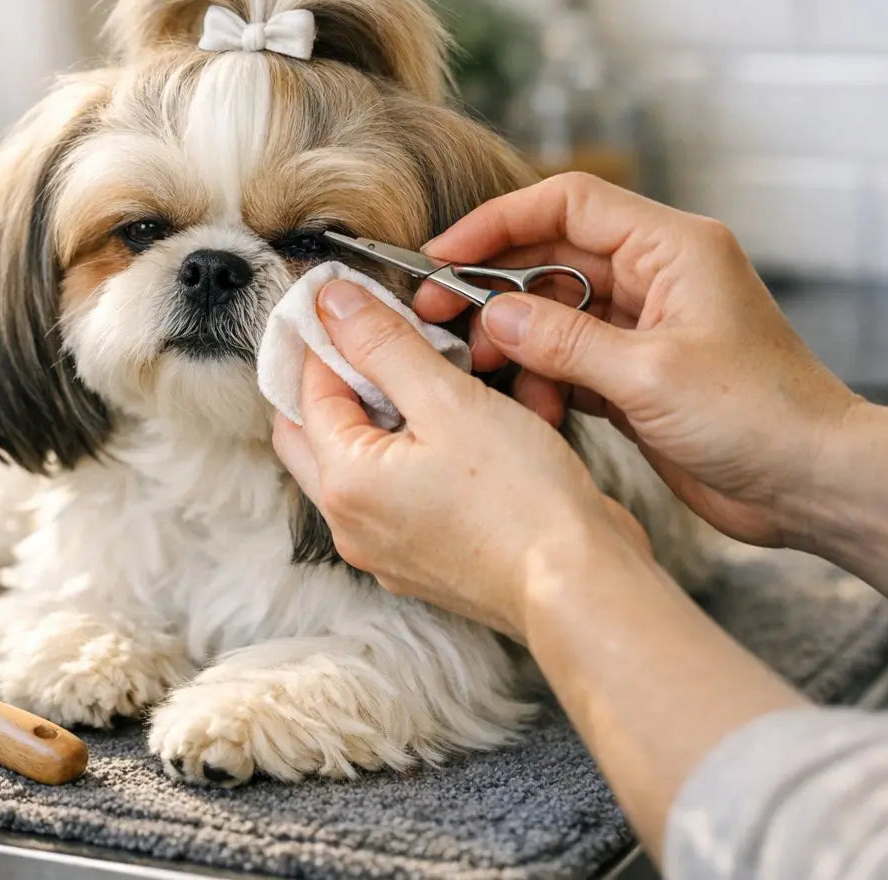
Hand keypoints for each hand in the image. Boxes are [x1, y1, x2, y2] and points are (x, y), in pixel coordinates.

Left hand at [272, 278, 652, 639]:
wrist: (580, 585)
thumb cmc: (522, 499)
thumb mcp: (448, 399)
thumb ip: (383, 346)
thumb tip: (333, 303)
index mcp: (342, 482)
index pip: (308, 390)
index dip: (330, 339)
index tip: (357, 304)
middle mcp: (350, 524)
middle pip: (315, 433)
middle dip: (340, 381)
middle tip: (380, 341)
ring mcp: (383, 550)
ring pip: (358, 464)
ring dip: (379, 417)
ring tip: (427, 381)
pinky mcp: (421, 562)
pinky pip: (395, 495)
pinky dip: (409, 457)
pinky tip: (454, 432)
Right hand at [411, 174, 860, 546]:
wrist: (812, 484)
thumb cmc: (759, 417)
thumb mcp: (648, 376)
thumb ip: (562, 340)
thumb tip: (492, 315)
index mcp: (672, 248)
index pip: (567, 203)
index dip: (498, 221)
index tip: (444, 256)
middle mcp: (656, 276)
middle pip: (550, 256)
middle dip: (492, 286)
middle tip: (436, 315)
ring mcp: (644, 326)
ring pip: (551, 312)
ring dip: (514, 342)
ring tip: (486, 374)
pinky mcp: (634, 374)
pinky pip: (566, 359)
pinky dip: (540, 379)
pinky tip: (532, 409)